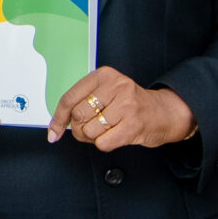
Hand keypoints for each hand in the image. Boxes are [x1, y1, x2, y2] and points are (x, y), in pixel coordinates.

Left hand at [48, 66, 195, 149]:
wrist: (164, 112)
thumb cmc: (131, 103)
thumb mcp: (107, 92)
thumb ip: (83, 101)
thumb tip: (57, 124)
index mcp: (104, 75)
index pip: (69, 98)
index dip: (58, 118)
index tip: (54, 131)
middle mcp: (116, 86)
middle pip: (78, 116)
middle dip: (79, 129)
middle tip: (91, 128)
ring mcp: (126, 105)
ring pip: (89, 131)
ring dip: (93, 137)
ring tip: (107, 130)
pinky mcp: (133, 125)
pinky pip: (103, 143)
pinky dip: (105, 143)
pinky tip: (115, 135)